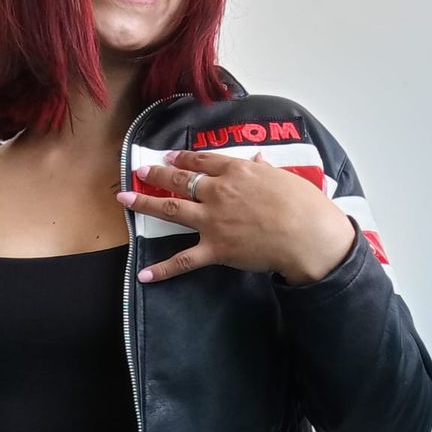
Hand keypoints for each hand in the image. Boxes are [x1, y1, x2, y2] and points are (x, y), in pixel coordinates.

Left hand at [115, 149, 355, 284]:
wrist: (306, 234)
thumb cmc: (303, 204)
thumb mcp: (283, 178)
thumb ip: (264, 170)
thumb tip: (256, 160)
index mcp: (236, 172)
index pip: (202, 161)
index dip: (183, 157)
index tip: (170, 155)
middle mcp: (218, 192)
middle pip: (180, 179)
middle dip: (157, 173)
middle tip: (140, 170)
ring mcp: (213, 220)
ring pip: (171, 209)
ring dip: (145, 203)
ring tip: (124, 198)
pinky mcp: (215, 248)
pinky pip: (183, 260)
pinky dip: (163, 269)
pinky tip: (143, 275)